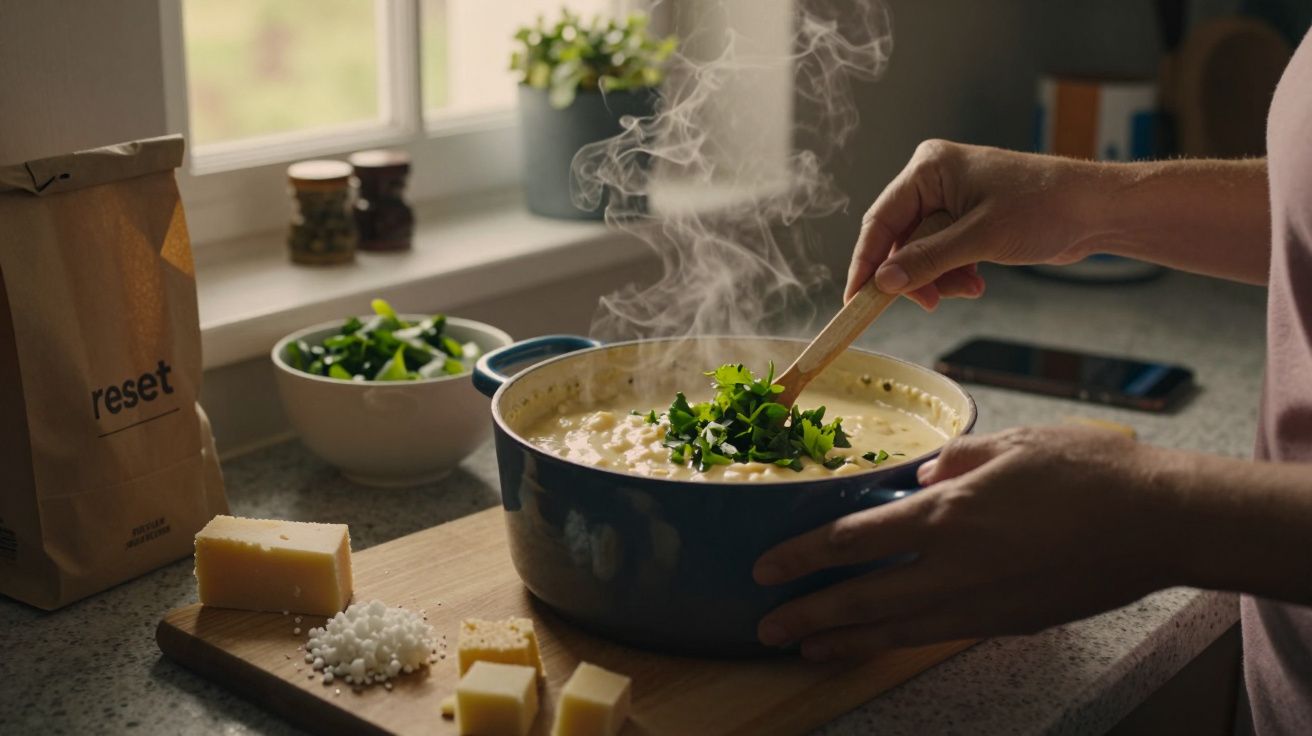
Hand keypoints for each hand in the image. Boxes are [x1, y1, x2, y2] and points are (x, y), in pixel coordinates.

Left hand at [753, 426, 1179, 659]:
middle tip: (767, 628)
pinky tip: (878, 643)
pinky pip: (939, 634)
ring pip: (897, 629)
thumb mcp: (1010, 443)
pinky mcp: (1009, 621)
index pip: (853, 540)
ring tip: (807, 647)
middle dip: (809, 614)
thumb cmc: (1088, 469)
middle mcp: (956, 566)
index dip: (803, 556)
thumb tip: (923, 474)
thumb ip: (955, 461)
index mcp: (948, 512)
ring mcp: (983, 601)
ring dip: (846, 640)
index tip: (767, 567)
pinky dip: (898, 642)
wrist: (1158, 521)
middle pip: (863, 598)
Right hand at [848, 140, 1105, 308]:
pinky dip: (952, 274)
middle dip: (913, 275)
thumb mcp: (979, 238)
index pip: (880, 220)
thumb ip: (927, 260)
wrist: (1096, 210)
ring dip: (937, 278)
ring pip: (919, 253)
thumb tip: (883, 283)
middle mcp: (934, 180)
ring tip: (969, 288)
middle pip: (898, 240)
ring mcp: (951, 201)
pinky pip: (941, 254)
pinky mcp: (967, 220)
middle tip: (929, 302)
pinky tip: (976, 282)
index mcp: (929, 168)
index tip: (855, 299)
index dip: (866, 263)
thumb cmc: (1044, 207)